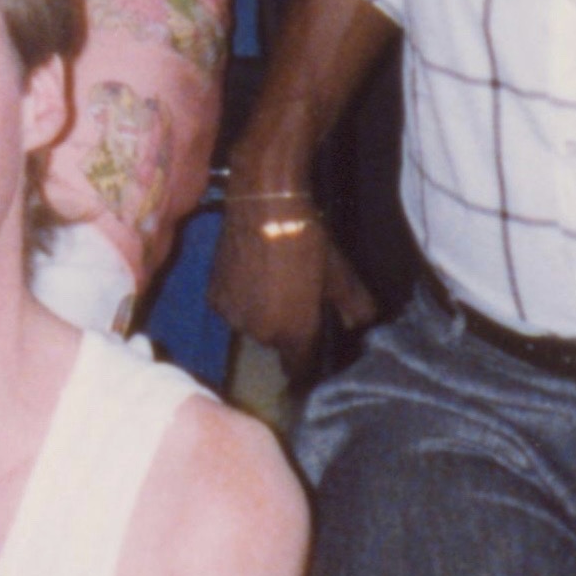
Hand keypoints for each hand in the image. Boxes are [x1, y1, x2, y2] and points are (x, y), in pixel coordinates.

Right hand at [207, 193, 374, 372]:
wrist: (264, 205)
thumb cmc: (307, 239)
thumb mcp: (340, 274)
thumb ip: (355, 308)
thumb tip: (361, 327)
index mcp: (294, 332)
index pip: (298, 370)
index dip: (306, 362)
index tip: (311, 347)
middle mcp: (260, 333)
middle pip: (275, 344)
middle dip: (286, 328)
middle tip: (295, 296)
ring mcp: (233, 316)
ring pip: (252, 326)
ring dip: (261, 313)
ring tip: (271, 281)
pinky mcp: (214, 298)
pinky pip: (232, 309)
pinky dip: (241, 299)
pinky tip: (250, 274)